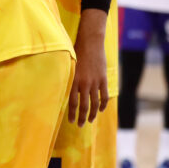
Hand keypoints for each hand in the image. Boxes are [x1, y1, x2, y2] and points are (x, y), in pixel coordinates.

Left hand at [69, 10, 108, 125]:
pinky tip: (101, 110)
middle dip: (82, 117)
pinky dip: (103, 105)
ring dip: (92, 114)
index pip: (72, 103)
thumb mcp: (69, 67)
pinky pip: (104, 96)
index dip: (72, 114)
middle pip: (84, 106)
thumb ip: (68, 79)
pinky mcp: (103, 79)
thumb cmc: (76, 52)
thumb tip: (65, 90)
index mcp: (73, 81)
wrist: (90, 42)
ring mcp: (94, 82)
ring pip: (94, 103)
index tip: (71, 121)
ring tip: (90, 121)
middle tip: (80, 125)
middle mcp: (83, 84)